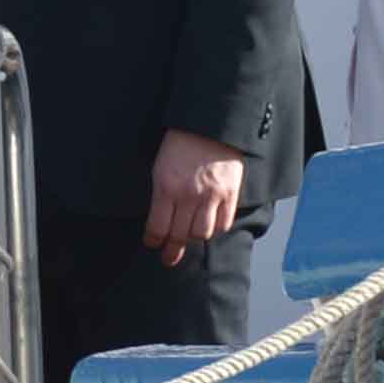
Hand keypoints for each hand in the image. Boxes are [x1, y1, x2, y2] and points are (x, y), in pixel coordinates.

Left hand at [144, 130, 246, 262]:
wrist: (210, 125)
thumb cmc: (179, 145)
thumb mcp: (159, 168)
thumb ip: (161, 195)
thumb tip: (159, 221)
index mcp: (166, 188)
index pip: (157, 228)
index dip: (153, 241)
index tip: (152, 245)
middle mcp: (189, 196)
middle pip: (179, 235)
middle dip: (172, 250)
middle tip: (168, 257)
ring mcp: (212, 195)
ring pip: (203, 234)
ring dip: (194, 238)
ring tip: (190, 237)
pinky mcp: (231, 193)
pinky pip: (224, 223)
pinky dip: (217, 228)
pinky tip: (210, 225)